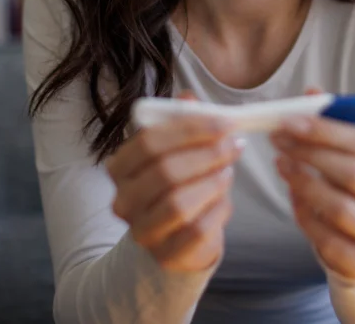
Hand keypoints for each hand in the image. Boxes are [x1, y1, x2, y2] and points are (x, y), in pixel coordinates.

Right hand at [106, 90, 243, 272]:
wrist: (177, 237)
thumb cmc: (179, 184)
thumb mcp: (178, 150)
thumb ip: (181, 122)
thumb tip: (188, 98)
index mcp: (120, 168)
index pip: (149, 142)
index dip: (190, 129)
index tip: (225, 121)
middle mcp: (124, 201)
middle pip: (165, 172)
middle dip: (207, 154)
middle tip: (234, 144)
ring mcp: (143, 232)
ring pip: (179, 203)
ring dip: (213, 182)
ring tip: (228, 171)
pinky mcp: (167, 256)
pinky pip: (197, 230)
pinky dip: (218, 209)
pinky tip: (224, 199)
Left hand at [270, 88, 354, 280]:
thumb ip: (338, 124)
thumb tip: (311, 93)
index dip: (326, 131)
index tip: (291, 122)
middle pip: (354, 174)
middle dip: (310, 154)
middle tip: (279, 141)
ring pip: (339, 208)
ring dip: (303, 183)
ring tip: (282, 165)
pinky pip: (327, 240)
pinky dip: (305, 216)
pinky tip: (294, 197)